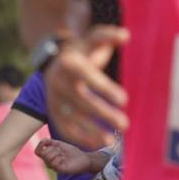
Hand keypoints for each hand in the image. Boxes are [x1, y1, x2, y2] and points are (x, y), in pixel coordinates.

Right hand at [35, 137, 100, 176]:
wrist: (83, 158)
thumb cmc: (72, 152)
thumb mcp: (59, 144)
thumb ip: (49, 142)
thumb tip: (42, 141)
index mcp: (48, 156)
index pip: (37, 151)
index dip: (40, 145)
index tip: (49, 143)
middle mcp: (49, 162)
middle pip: (43, 153)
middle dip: (52, 149)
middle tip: (61, 151)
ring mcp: (54, 167)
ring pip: (48, 157)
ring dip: (57, 153)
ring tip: (63, 155)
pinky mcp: (59, 170)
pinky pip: (53, 163)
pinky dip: (59, 158)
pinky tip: (64, 159)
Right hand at [45, 26, 129, 146]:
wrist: (56, 62)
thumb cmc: (83, 51)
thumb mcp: (91, 40)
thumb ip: (107, 36)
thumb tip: (125, 36)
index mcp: (68, 61)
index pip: (86, 75)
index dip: (104, 88)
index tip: (124, 100)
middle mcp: (57, 81)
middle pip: (80, 99)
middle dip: (102, 113)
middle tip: (125, 124)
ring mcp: (53, 98)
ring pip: (72, 117)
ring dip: (91, 130)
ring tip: (111, 140)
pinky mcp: (53, 112)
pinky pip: (64, 127)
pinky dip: (80, 137)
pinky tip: (98, 144)